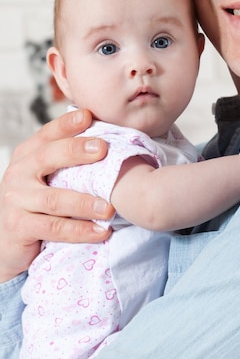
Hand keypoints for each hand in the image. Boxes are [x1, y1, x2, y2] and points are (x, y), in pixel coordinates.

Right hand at [0, 108, 113, 282]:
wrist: (8, 243)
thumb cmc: (37, 204)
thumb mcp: (47, 176)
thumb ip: (68, 159)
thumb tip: (107, 137)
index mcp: (27, 155)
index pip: (48, 134)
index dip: (66, 124)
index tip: (88, 115)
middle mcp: (18, 173)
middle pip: (47, 157)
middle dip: (76, 151)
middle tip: (103, 149)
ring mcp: (16, 201)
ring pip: (54, 199)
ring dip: (84, 202)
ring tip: (109, 207)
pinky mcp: (18, 228)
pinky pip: (53, 228)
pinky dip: (79, 231)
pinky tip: (101, 232)